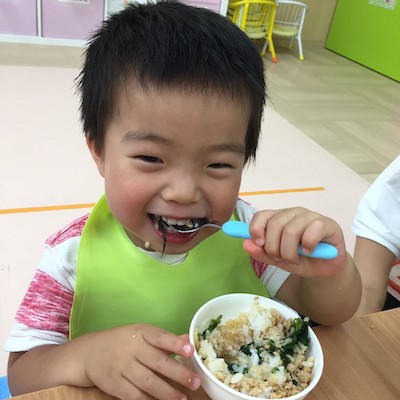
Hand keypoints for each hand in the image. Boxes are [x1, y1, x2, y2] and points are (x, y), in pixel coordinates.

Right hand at [83, 324, 199, 399]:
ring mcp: (122, 367)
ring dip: (167, 392)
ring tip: (182, 398)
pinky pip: (134, 395)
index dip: (175, 344)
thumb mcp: (142, 333)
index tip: (190, 351)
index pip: (160, 337)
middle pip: (157, 362)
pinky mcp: (114, 384)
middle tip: (195, 382)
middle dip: (178, 373)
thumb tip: (187, 339)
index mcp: (142, 332)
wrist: (90, 352)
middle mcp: (132, 348)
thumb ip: (165, 340)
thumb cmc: (124, 341)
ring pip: (148, 382)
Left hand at [243, 207, 346, 276]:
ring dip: (289, 252)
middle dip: (274, 248)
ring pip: (291, 230)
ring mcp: (310, 216)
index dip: (256, 229)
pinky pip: (311, 233)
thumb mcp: (277, 259)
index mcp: (279, 217)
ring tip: (295, 259)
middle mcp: (293, 213)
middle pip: (275, 224)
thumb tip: (245, 244)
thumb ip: (260, 252)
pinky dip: (307, 246)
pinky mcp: (326, 224)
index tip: (259, 244)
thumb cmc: (301, 259)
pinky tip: (309, 252)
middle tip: (280, 259)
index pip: (261, 215)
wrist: (325, 269)